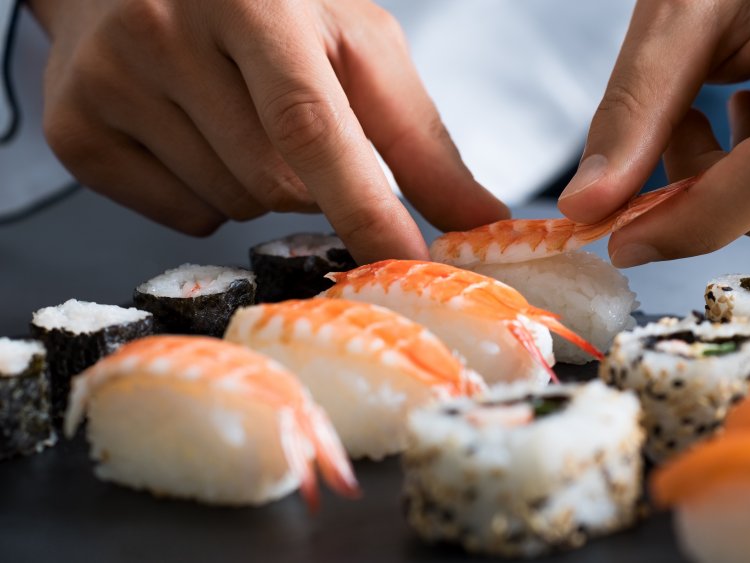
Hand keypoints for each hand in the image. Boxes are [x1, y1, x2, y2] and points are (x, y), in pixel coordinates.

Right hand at [29, 0, 507, 262]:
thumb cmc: (264, 6)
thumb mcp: (354, 45)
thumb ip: (418, 138)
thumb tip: (478, 222)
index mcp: (256, 1)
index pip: (313, 125)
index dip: (365, 207)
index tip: (409, 268)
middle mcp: (169, 30)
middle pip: (276, 184)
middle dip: (311, 184)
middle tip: (293, 124)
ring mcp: (112, 80)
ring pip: (231, 206)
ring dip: (260, 188)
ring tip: (238, 118)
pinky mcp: (76, 128)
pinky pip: (180, 216)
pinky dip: (208, 198)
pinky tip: (194, 136)